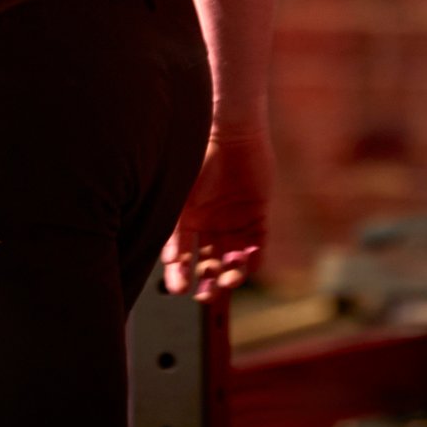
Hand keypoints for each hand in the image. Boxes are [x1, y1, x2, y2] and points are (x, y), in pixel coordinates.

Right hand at [163, 131, 272, 298]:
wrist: (230, 131)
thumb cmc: (197, 156)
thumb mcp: (181, 195)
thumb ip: (176, 227)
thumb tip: (168, 262)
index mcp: (187, 218)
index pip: (182, 255)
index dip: (180, 274)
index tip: (178, 289)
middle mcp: (210, 224)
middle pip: (208, 263)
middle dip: (207, 282)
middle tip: (206, 296)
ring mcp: (235, 221)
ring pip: (233, 259)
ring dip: (231, 274)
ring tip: (228, 279)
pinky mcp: (258, 215)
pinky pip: (257, 247)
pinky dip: (252, 259)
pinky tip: (245, 261)